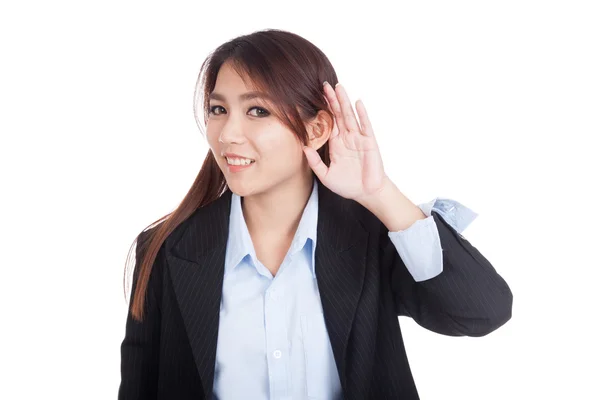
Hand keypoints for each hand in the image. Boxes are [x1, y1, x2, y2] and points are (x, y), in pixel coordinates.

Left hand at [303, 81, 388, 202]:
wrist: (367, 193)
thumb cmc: (348, 185)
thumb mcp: (326, 176)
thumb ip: (315, 163)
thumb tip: (304, 148)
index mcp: (336, 144)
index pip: (328, 123)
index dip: (322, 111)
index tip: (314, 97)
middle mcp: (347, 138)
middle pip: (338, 115)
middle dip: (332, 100)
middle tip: (324, 85)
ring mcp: (358, 138)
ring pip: (350, 116)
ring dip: (344, 102)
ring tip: (339, 87)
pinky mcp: (369, 142)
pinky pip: (365, 126)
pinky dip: (361, 114)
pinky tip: (357, 103)